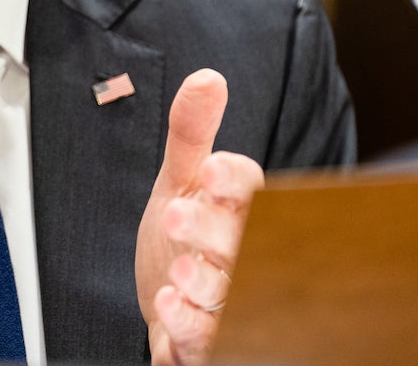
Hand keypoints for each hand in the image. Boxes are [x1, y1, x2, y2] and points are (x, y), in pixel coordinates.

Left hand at [135, 69, 264, 365]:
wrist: (169, 304)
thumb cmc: (184, 236)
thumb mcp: (179, 180)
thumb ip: (190, 133)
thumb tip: (207, 78)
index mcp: (239, 210)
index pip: (250, 191)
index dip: (233, 182)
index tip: (210, 170)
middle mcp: (243, 255)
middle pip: (240, 243)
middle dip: (212, 231)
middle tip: (177, 215)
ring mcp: (229, 300)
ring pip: (228, 293)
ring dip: (203, 283)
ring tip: (176, 272)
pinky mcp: (208, 337)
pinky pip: (207, 337)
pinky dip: (190, 326)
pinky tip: (167, 307)